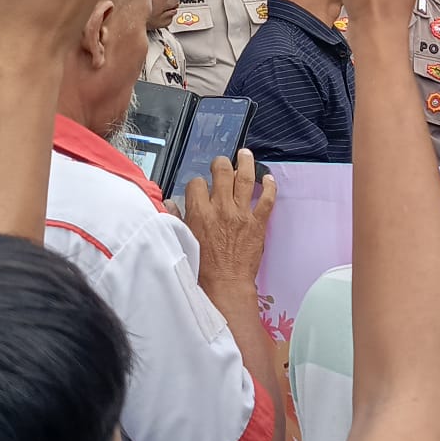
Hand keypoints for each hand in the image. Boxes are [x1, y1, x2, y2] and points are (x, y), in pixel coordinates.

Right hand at [183, 148, 276, 292]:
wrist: (226, 286)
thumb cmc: (203, 269)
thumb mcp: (183, 241)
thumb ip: (176, 219)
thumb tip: (170, 203)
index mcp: (200, 213)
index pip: (197, 184)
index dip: (198, 184)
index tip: (200, 188)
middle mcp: (221, 209)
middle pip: (222, 173)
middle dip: (220, 164)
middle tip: (221, 163)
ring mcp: (242, 214)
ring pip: (246, 179)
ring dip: (246, 163)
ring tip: (245, 154)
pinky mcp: (258, 223)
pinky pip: (267, 199)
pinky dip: (269, 186)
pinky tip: (268, 178)